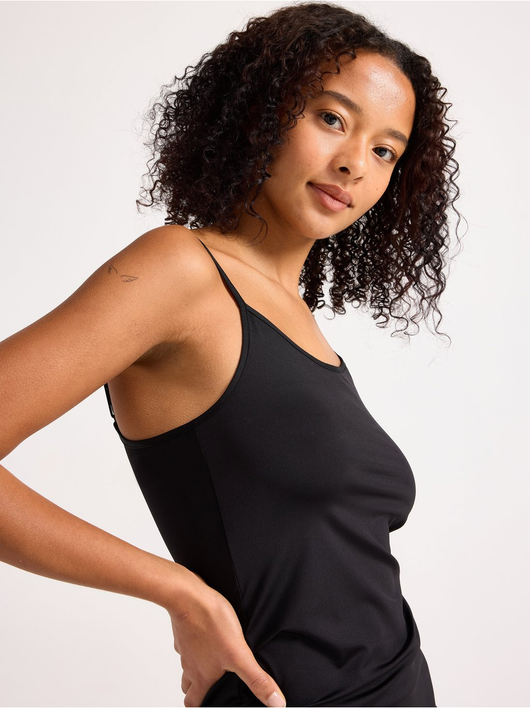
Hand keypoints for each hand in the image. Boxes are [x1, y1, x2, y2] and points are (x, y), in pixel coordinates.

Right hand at [168, 570, 285, 707]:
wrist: (188, 595)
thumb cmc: (210, 622)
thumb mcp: (239, 654)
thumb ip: (257, 679)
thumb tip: (276, 703)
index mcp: (201, 675)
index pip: (193, 703)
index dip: (200, 706)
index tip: (210, 705)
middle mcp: (190, 664)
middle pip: (188, 685)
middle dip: (197, 689)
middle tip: (210, 687)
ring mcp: (185, 646)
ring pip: (187, 663)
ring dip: (196, 666)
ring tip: (212, 661)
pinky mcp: (184, 628)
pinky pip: (187, 641)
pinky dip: (195, 643)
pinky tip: (207, 634)